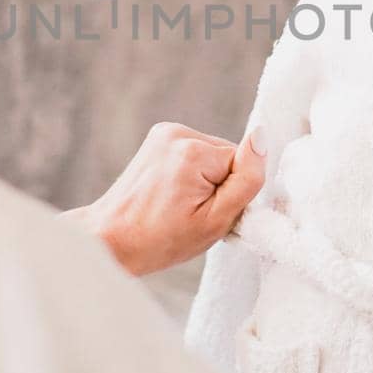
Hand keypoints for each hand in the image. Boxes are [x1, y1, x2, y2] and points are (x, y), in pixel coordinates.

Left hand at [66, 122, 265, 276]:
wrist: (111, 240)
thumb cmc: (161, 240)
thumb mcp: (215, 221)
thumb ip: (246, 180)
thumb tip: (262, 136)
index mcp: (193, 152)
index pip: (242, 166)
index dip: (231, 195)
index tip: (206, 213)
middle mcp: (178, 133)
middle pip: (226, 158)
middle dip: (218, 186)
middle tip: (193, 214)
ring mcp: (165, 132)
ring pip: (211, 156)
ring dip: (204, 181)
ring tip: (178, 206)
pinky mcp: (158, 137)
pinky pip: (194, 154)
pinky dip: (190, 174)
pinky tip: (171, 194)